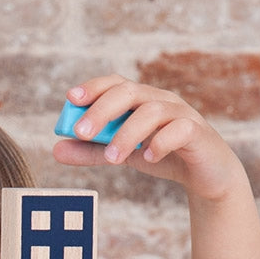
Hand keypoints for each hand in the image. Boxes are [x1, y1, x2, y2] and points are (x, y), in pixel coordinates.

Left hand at [52, 74, 244, 201]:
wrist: (204, 175)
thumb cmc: (160, 155)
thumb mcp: (121, 154)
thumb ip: (91, 151)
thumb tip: (55, 149)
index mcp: (140, 100)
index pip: (115, 83)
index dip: (93, 87)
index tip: (70, 98)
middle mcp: (160, 100)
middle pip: (129, 92)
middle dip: (102, 110)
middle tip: (81, 133)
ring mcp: (181, 114)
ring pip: (152, 111)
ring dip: (127, 133)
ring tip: (111, 158)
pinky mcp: (197, 132)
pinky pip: (180, 129)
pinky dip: (161, 142)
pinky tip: (148, 158)